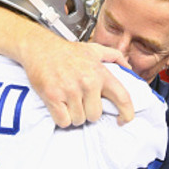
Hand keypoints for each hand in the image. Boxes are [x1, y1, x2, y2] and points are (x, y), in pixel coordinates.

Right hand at [20, 39, 134, 126]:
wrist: (40, 47)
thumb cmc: (67, 51)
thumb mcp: (93, 49)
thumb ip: (114, 56)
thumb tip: (128, 67)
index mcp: (100, 73)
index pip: (122, 97)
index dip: (127, 113)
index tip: (123, 120)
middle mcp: (88, 82)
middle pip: (95, 115)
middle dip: (87, 112)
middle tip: (79, 101)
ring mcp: (70, 90)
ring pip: (78, 120)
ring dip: (73, 114)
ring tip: (67, 100)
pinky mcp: (53, 97)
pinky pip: (64, 121)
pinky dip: (61, 118)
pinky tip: (59, 106)